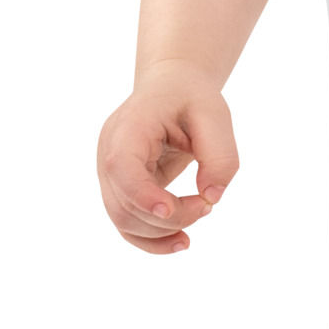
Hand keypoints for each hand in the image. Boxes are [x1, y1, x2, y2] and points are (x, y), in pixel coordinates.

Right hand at [95, 64, 239, 254]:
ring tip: (200, 214)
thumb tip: (212, 197)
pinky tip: (179, 241)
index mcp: (128, 127)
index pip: (122, 167)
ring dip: (161, 232)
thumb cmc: (191, 97)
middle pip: (124, 204)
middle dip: (168, 217)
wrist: (170, 87)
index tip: (170, 210)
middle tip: (208, 205)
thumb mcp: (215, 115)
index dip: (142, 195)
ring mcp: (110, 174)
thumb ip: (220, 155)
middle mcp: (109, 153)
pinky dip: (151, 238)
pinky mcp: (120, 188)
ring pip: (123, 220)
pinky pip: (127, 222)